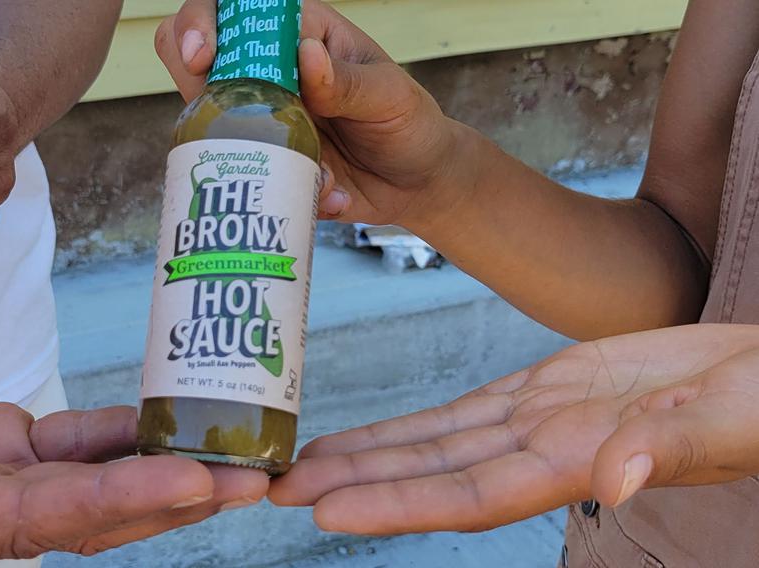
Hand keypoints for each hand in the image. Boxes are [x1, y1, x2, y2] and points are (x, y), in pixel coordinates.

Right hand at [0, 306, 266, 566]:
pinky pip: (71, 442)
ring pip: (89, 483)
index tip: (193, 482)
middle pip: (83, 516)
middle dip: (172, 500)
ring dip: (164, 469)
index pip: (31, 521)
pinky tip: (169, 419)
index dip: (115, 505)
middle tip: (252, 480)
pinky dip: (121, 434)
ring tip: (239, 456)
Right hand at [157, 0, 470, 227]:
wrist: (418, 183)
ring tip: (312, 165)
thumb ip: (349, 81)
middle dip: (195, 86)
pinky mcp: (267, 167)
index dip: (202, 23)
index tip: (203, 55)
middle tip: (226, 117)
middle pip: (195, 62)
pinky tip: (332, 194)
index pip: (233, 11)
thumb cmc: (407, 122)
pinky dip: (286, 192)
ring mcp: (261, 122)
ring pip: (210, 126)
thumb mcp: (390, 95)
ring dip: (244, 150)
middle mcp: (268, 77)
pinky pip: (251, 180)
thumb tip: (307, 54)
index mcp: (297, 36)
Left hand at [269, 325, 758, 534]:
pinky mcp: (546, 387)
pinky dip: (413, 424)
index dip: (395, 504)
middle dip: (354, 484)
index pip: (468, 494)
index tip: (326, 509)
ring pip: (434, 443)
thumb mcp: (730, 418)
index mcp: (580, 462)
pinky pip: (463, 411)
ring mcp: (540, 420)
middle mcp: (544, 450)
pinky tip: (372, 434)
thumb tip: (611, 484)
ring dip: (368, 456)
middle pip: (429, 473)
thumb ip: (666, 446)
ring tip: (302, 465)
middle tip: (275, 488)